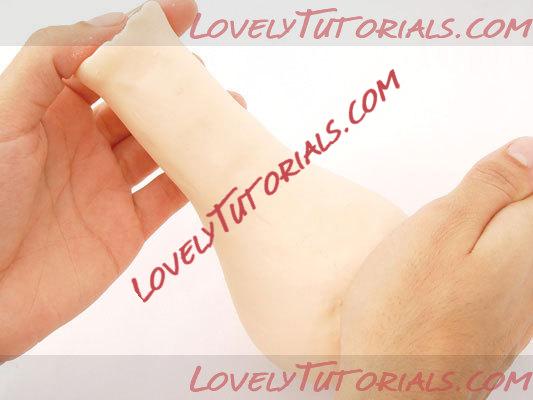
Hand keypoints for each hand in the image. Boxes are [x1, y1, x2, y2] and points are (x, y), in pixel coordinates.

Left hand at [0, 0, 244, 357]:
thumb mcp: (4, 116)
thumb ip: (50, 63)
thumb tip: (109, 31)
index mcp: (51, 110)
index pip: (105, 59)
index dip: (143, 34)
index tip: (184, 15)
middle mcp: (83, 143)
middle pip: (141, 103)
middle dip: (174, 83)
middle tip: (205, 74)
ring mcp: (108, 185)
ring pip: (161, 146)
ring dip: (193, 128)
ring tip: (229, 108)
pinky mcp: (127, 225)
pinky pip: (169, 195)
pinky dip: (195, 177)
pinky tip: (218, 160)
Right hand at [338, 138, 532, 398]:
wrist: (395, 393)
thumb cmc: (404, 313)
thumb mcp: (438, 228)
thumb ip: (489, 186)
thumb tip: (528, 149)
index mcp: (525, 241)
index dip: (509, 169)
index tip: (477, 182)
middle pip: (526, 217)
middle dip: (496, 200)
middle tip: (449, 213)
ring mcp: (521, 306)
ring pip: (513, 248)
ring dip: (482, 233)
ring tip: (438, 248)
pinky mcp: (500, 325)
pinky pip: (501, 279)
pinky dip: (475, 265)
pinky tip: (443, 279)